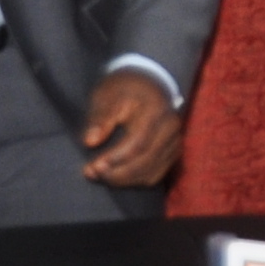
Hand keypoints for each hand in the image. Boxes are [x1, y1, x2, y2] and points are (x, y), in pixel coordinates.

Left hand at [79, 70, 185, 185]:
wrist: (147, 85)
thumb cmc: (124, 90)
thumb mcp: (108, 96)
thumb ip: (100, 118)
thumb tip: (90, 142)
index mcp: (156, 110)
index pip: (139, 142)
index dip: (116, 157)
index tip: (93, 166)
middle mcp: (170, 128)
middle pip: (146, 160)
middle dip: (118, 173)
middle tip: (92, 173)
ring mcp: (175, 142)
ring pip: (151, 172)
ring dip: (124, 180)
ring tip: (100, 176)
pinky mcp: (172, 153)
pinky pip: (155, 175)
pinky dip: (135, 180)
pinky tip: (116, 177)